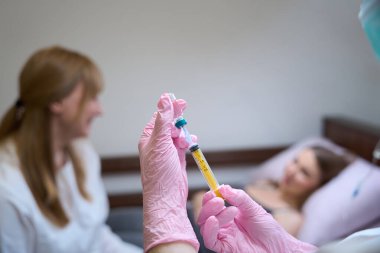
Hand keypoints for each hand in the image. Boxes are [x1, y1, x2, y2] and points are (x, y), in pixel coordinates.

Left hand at [138, 93, 198, 251]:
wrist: (167, 198)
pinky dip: (188, 142)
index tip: (177, 100)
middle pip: (168, 124)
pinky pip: (183, 146)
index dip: (167, 108)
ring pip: (177, 135)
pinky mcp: (177, 160)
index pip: (158, 118)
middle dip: (177, 117)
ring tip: (186, 139)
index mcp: (148, 138)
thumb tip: (164, 99)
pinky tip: (192, 142)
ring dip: (183, 132)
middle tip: (184, 105)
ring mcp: (167, 153)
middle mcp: (157, 144)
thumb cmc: (160, 173)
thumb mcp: (161, 142)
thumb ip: (163, 120)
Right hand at [198, 185, 316, 252]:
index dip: (209, 197)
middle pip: (205, 215)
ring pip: (205, 226)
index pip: (212, 204)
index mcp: (229, 214)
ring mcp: (224, 236)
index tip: (213, 190)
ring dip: (212, 215)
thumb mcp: (254, 208)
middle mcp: (224, 225)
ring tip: (230, 210)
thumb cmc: (268, 229)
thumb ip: (239, 197)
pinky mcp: (225, 248)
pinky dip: (208, 230)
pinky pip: (210, 241)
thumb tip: (223, 187)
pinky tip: (214, 221)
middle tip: (218, 200)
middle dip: (208, 206)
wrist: (279, 247)